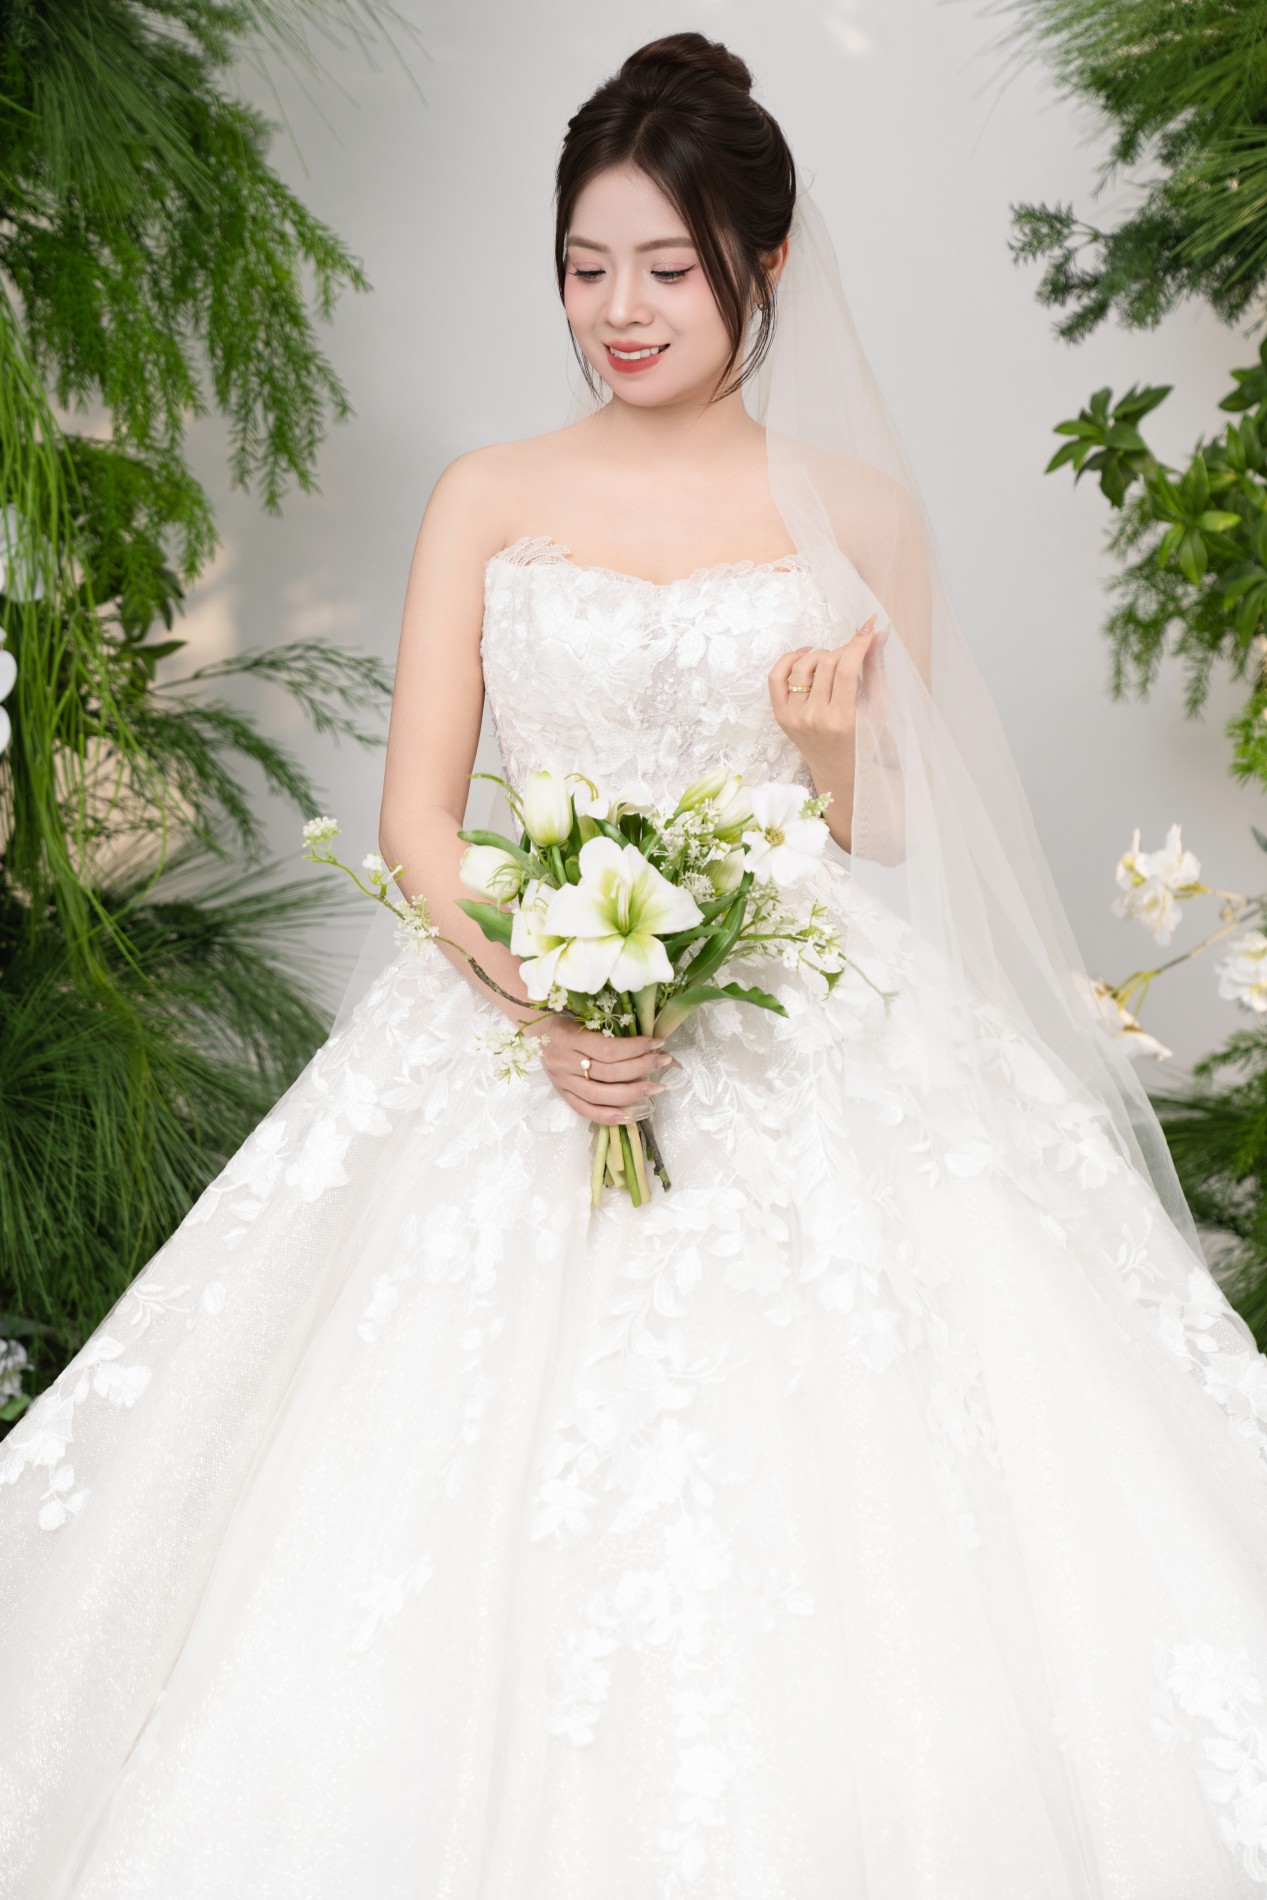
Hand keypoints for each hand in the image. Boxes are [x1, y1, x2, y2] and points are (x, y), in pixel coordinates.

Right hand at [538, 1015, 677, 1124]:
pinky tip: (631, 1115)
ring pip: (600, 1095)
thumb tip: (649, 1041)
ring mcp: (562, 1082)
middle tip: (663, 1061)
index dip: (636, 1048)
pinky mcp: (562, 1095)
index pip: (608, 1049)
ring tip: (656, 1087)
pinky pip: (586, 1111)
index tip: (658, 1043)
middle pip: (608, 1073)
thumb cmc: (565, 1021)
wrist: (536, 1033)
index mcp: (567, 1038)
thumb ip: (610, 1030)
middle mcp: (563, 1063)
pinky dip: (609, 1117)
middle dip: (641, 1067)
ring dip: (632, 1093)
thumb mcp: (583, 1017)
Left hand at [767, 615, 882, 773]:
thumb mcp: (877, 705)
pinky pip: (776, 677)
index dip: (858, 643)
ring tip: (831, 659)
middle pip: (827, 663)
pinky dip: (788, 660)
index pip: (848, 669)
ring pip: (802, 666)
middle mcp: (815, 718)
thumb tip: (878, 631)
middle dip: (843, 650)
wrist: (838, 768)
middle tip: (851, 653)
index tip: (868, 627)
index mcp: (843, 719)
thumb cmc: (864, 738)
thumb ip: (876, 667)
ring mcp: (794, 717)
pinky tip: (804, 656)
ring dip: (820, 654)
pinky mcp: (780, 715)